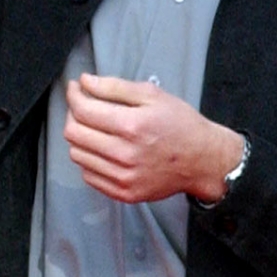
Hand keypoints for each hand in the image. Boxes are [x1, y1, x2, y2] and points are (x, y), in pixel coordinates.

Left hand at [63, 73, 245, 203]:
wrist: (203, 161)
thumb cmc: (181, 125)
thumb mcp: (153, 95)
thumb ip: (114, 87)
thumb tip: (84, 82)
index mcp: (132, 126)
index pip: (83, 111)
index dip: (73, 95)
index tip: (75, 88)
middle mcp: (125, 155)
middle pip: (73, 134)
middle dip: (72, 114)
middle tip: (83, 106)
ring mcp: (124, 178)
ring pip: (77, 155)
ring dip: (79, 138)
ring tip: (94, 128)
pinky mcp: (124, 193)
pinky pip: (88, 176)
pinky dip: (89, 159)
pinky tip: (103, 149)